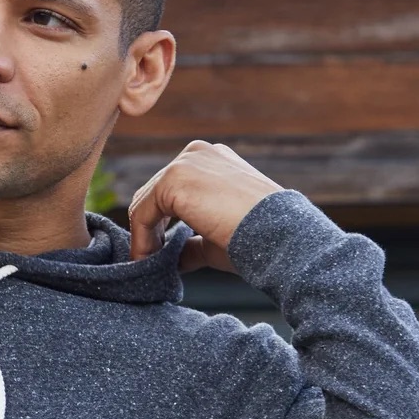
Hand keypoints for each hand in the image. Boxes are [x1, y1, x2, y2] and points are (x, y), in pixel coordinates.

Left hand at [128, 140, 283, 273]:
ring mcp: (184, 163)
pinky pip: (142, 213)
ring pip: (145, 203)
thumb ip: (190, 242)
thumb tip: (171, 259)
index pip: (172, 189)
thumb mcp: (215, 237)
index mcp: (211, 161)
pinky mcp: (173, 179)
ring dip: (143, 237)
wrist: (277, 235)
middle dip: (150, 230)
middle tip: (149, 261)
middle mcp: (196, 154)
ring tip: (148, 265)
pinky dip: (141, 239)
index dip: (161, 223)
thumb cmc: (255, 239)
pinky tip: (147, 260)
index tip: (160, 253)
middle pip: (154, 194)